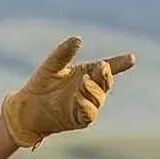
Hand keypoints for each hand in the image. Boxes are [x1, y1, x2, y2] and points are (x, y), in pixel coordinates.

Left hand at [0, 36, 134, 148]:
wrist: (28, 107)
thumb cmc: (41, 84)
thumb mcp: (52, 65)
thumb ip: (64, 53)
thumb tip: (78, 39)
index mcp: (87, 73)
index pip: (107, 68)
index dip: (120, 63)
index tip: (131, 58)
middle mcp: (90, 88)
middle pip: (106, 82)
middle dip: (105, 75)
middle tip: (101, 67)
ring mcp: (87, 104)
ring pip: (99, 97)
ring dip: (94, 89)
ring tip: (83, 82)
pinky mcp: (81, 119)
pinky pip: (90, 113)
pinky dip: (87, 106)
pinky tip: (79, 99)